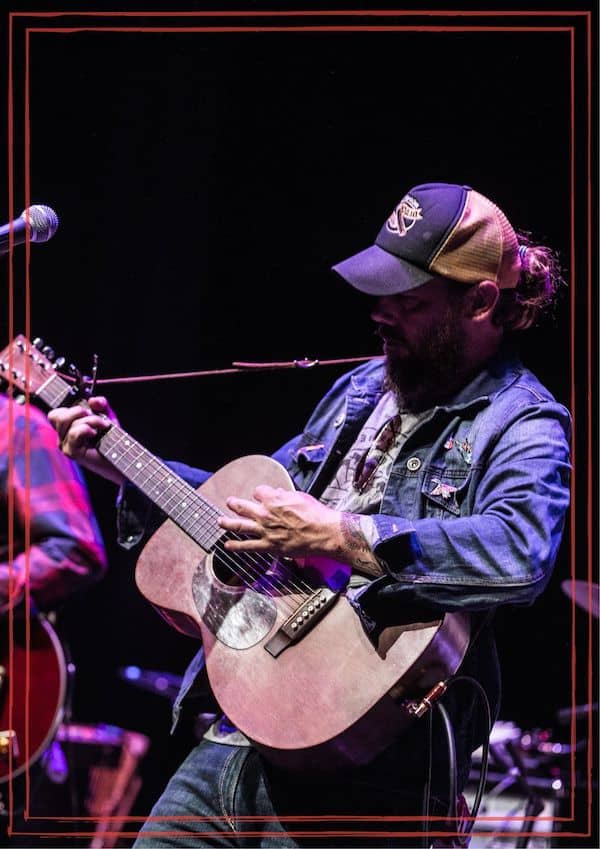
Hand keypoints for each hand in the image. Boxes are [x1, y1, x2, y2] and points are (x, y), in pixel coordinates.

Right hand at [48, 396, 124, 485]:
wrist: (123, 458)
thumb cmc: (113, 438)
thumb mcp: (107, 415)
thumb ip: (100, 405)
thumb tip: (93, 400)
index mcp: (67, 429)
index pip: (55, 414)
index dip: (68, 406)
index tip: (87, 408)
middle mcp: (63, 438)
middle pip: (56, 415)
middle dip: (77, 410)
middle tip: (94, 415)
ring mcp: (66, 446)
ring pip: (67, 422)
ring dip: (90, 419)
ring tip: (103, 425)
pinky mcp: (72, 453)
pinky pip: (74, 433)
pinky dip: (87, 428)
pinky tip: (96, 433)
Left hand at [218, 486, 342, 558]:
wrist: (323, 533)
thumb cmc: (315, 515)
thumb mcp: (300, 497)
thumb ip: (285, 495)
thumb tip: (278, 493)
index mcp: (273, 499)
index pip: (258, 491)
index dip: (260, 493)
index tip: (261, 495)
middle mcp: (265, 514)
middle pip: (242, 506)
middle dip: (234, 503)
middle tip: (229, 502)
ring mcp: (265, 530)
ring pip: (239, 525)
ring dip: (227, 523)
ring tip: (220, 521)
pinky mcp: (268, 546)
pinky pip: (247, 546)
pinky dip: (236, 546)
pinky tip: (227, 546)